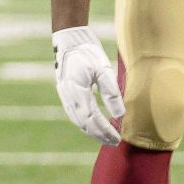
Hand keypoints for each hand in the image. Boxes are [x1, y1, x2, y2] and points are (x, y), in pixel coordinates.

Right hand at [52, 26, 122, 145]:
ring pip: (77, 120)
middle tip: (114, 142)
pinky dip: (84, 122)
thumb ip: (111, 93)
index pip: (92, 118)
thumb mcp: (103, 70)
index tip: (117, 138)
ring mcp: (64, 95)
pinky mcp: (65, 92)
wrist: (69, 40)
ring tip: (105, 137)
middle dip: (99, 134)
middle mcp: (68, 96)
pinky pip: (73, 113)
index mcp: (78, 91)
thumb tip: (119, 115)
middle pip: (84, 123)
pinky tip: (92, 124)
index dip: (105, 130)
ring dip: (91, 131)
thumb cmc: (88, 53)